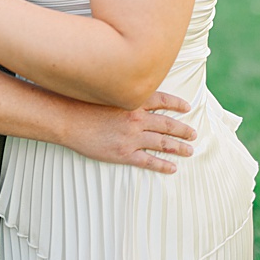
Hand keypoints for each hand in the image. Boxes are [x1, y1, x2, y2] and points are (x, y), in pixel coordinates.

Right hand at [65, 92, 196, 174]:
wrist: (65, 119)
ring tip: (190, 151)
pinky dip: (163, 165)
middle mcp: (136, 118)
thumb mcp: (103, 92)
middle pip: (168, 124)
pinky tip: (172, 168)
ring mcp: (131, 137)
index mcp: (132, 101)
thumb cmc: (80, 103)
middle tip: (194, 134)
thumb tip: (130, 91)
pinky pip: (149, 161)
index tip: (187, 107)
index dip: (177, 104)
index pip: (162, 100)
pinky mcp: (124, 153)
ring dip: (180, 148)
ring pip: (164, 143)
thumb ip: (120, 93)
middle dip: (184, 129)